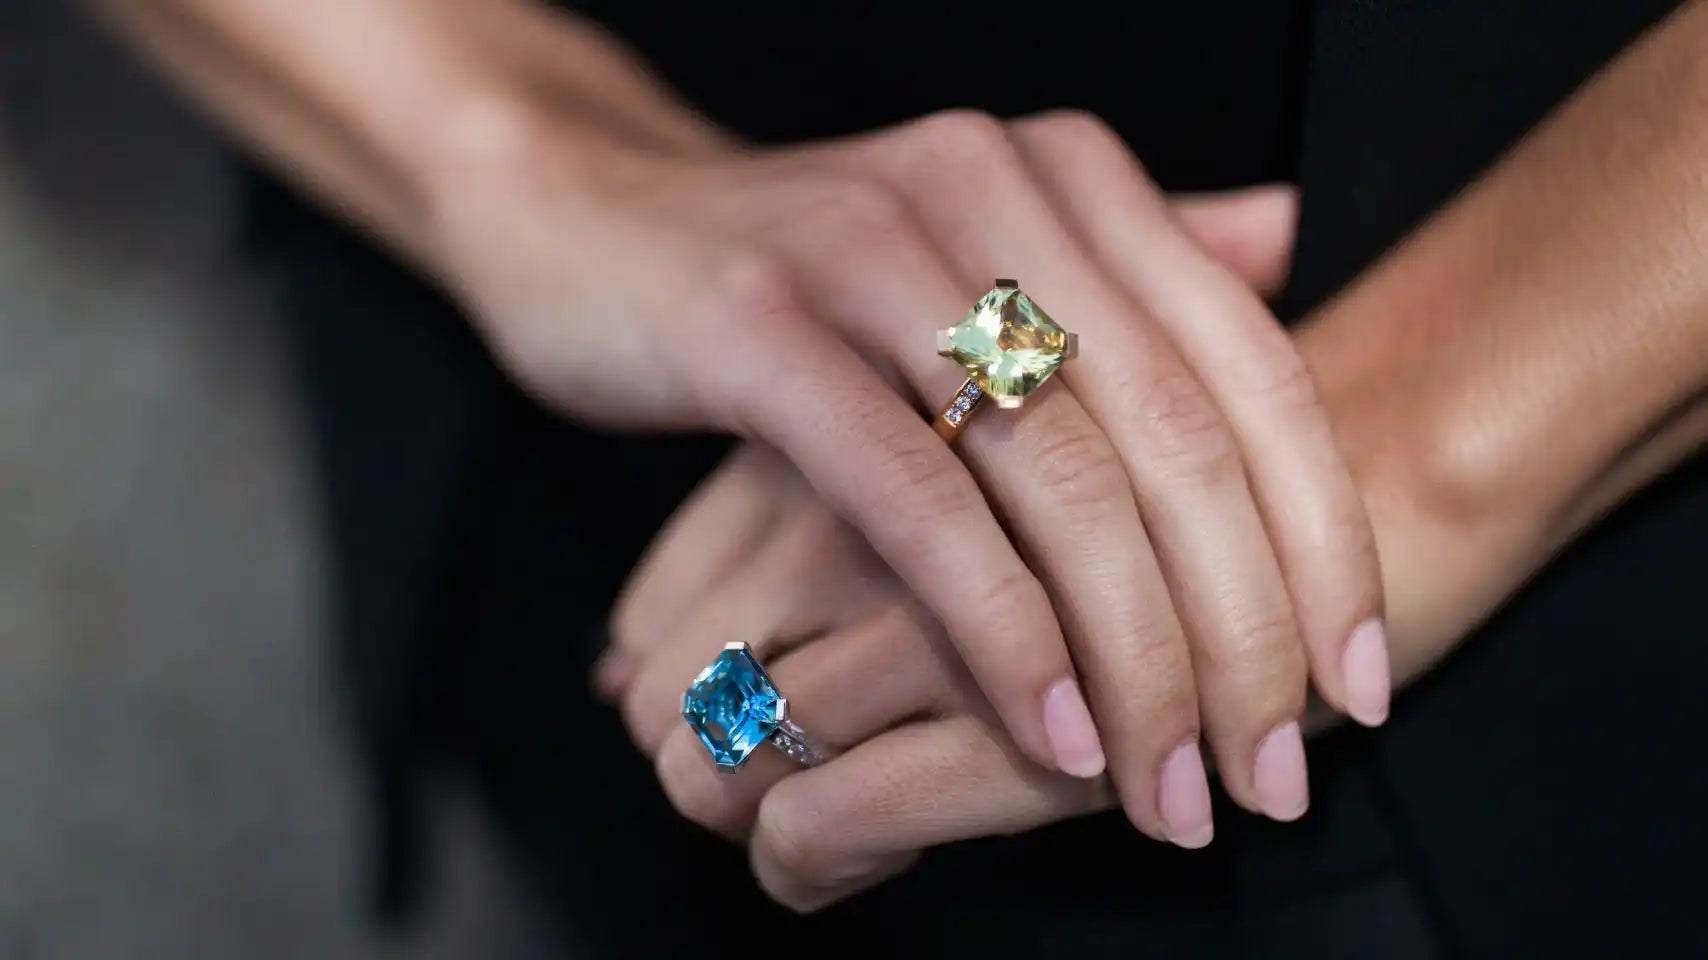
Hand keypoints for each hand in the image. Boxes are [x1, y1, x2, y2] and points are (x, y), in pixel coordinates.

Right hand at [446, 106, 1384, 828]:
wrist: (588, 218)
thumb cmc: (801, 272)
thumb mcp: (972, 250)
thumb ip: (1127, 255)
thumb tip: (1288, 246)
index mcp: (1062, 176)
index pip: (1248, 365)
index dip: (1325, 534)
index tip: (1356, 686)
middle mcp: (986, 190)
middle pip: (1175, 433)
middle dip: (1244, 630)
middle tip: (1271, 772)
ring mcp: (866, 251)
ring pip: (1058, 474)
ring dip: (1135, 655)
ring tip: (1169, 786)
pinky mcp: (755, 327)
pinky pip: (911, 495)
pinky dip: (998, 624)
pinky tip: (1049, 728)